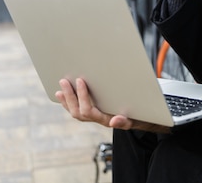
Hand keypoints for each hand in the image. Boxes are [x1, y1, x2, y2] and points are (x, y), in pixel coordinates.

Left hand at [55, 78, 170, 133]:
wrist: (141, 119)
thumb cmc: (138, 115)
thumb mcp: (134, 118)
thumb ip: (124, 120)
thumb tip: (114, 121)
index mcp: (105, 119)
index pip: (88, 110)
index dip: (82, 96)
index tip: (80, 81)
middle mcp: (97, 119)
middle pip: (78, 112)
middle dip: (70, 96)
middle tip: (64, 81)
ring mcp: (94, 117)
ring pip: (75, 112)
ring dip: (66, 100)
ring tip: (60, 88)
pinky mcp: (92, 113)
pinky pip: (77, 110)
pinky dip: (69, 102)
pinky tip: (63, 95)